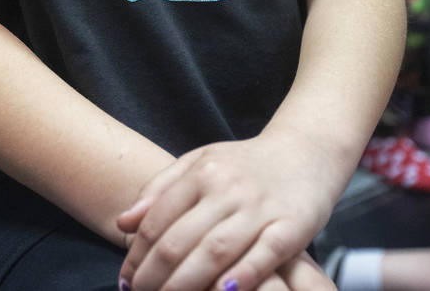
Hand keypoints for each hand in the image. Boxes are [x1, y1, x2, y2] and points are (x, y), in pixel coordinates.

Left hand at [116, 131, 340, 290]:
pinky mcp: (293, 225)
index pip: (158, 220)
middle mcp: (229, 187)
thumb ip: (160, 189)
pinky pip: (264, 254)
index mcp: (202, 171)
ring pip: (215, 250)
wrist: (306, 152)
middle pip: (180, 240)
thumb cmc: (246, 165)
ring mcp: (261, 206)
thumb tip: (123, 222)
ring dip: (185, 284)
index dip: (136, 255)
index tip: (125, 281)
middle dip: (153, 277)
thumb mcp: (200, 163)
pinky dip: (242, 276)